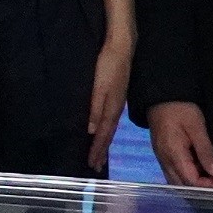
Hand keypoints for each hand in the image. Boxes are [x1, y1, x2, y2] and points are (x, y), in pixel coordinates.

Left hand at [84, 28, 134, 170]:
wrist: (121, 46)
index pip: (102, 134)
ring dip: (103, 142)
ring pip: (108, 128)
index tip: (91, 164)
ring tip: (99, 155)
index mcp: (111, 108)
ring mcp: (116, 102)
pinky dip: (105, 130)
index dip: (97, 150)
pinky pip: (109, 119)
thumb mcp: (99, 87)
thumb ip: (95, 108)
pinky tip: (101, 130)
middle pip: (106, 134)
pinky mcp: (115, 96)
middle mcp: (115, 109)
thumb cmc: (108, 64)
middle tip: (94, 166)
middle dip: (101, 151)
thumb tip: (90, 131)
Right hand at [145, 101, 212, 188]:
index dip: (211, 185)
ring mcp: (163, 159)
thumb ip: (206, 151)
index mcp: (173, 155)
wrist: (161, 97)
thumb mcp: (197, 127)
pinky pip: (175, 174)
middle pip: (183, 186)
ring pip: (178, 182)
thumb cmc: (180, 109)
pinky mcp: (164, 155)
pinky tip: (201, 170)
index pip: (192, 182)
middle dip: (204, 188)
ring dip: (196, 184)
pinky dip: (189, 177)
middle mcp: (165, 162)